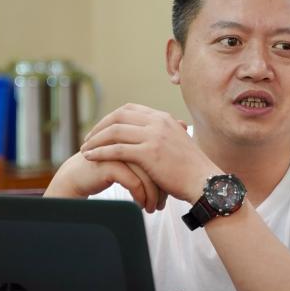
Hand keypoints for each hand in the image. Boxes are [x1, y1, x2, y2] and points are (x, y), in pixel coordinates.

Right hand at [44, 152, 166, 212]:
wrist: (77, 176)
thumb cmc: (108, 168)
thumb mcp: (131, 160)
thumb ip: (149, 155)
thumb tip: (169, 159)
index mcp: (136, 135)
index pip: (162, 154)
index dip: (167, 175)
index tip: (169, 193)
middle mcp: (129, 140)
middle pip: (157, 163)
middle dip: (162, 187)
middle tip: (162, 204)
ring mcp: (119, 150)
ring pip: (147, 174)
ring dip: (152, 195)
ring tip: (153, 209)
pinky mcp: (109, 163)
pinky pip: (134, 182)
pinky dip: (140, 197)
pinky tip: (141, 206)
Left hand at [79, 104, 219, 201]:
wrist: (205, 182)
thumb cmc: (191, 169)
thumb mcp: (177, 143)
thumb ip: (162, 136)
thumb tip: (149, 138)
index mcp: (163, 118)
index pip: (129, 109)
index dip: (111, 118)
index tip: (101, 130)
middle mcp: (158, 122)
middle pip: (118, 116)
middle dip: (99, 127)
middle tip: (87, 139)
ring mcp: (153, 136)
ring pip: (114, 131)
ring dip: (95, 140)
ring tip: (84, 150)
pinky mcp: (149, 153)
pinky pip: (116, 149)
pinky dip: (100, 152)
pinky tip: (90, 158)